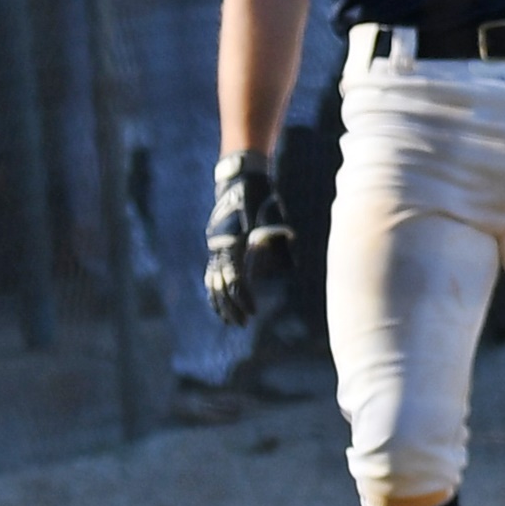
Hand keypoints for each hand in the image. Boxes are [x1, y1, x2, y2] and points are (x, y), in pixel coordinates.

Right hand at [202, 153, 291, 327]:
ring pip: (213, 281)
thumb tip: (292, 268)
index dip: (242, 298)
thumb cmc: (262, 201)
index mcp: (234, 244)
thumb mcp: (276, 220)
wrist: (241, 182)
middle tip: (243, 323)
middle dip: (231, 306)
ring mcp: (216, 247)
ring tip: (230, 320)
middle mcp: (221, 248)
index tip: (252, 312)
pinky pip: (212, 272)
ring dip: (220, 302)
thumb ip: (281, 243)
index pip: (235, 280)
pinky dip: (214, 289)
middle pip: (221, 285)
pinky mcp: (217, 246)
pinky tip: (219, 302)